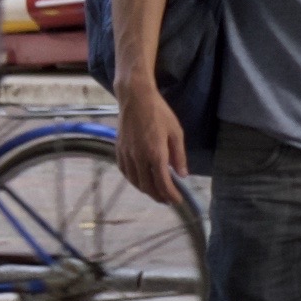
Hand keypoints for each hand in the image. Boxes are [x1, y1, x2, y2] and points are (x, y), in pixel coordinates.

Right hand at [113, 79, 188, 205]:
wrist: (135, 99)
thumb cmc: (159, 113)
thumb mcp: (176, 133)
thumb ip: (179, 156)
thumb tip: (182, 175)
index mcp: (156, 154)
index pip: (163, 182)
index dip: (170, 194)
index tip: (177, 200)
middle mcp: (139, 157)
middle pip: (147, 185)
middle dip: (158, 196)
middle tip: (168, 200)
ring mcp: (127, 154)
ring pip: (134, 181)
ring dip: (145, 190)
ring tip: (155, 193)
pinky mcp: (119, 150)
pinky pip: (125, 171)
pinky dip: (133, 180)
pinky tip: (139, 180)